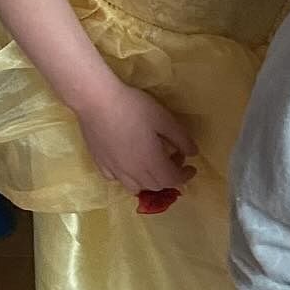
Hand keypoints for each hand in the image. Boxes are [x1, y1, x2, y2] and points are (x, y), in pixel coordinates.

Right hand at [72, 80, 198, 193]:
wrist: (97, 102)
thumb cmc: (134, 108)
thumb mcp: (164, 119)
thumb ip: (181, 139)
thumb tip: (193, 154)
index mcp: (151, 162)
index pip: (172, 180)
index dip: (185, 176)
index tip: (191, 167)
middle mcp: (132, 172)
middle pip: (155, 185)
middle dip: (170, 176)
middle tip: (175, 157)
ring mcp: (114, 170)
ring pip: (136, 187)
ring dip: (150, 180)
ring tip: (154, 163)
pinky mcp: (100, 164)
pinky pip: (117, 179)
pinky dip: (129, 177)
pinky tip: (129, 162)